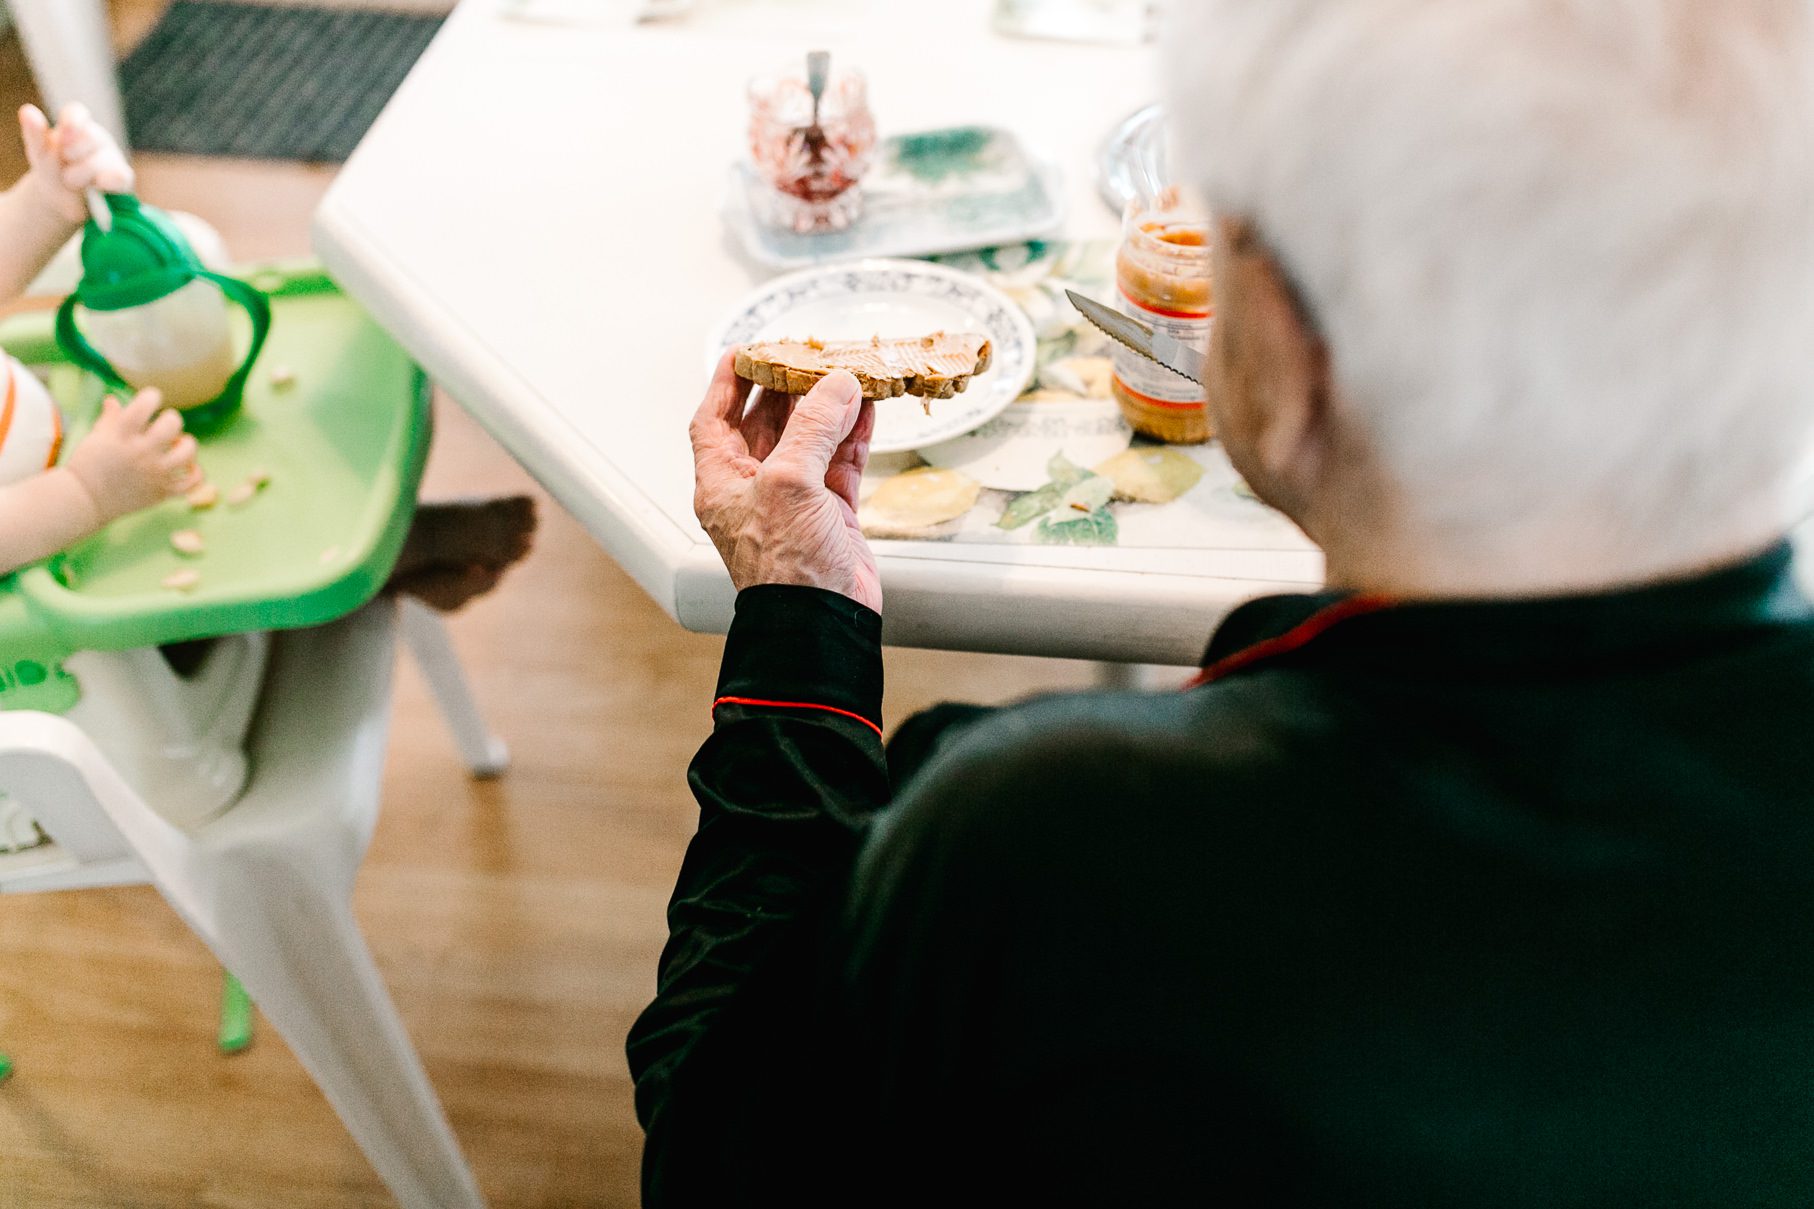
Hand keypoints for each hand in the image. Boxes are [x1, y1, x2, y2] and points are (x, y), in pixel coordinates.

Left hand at [18, 103, 133, 224]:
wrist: (61, 202)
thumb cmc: (51, 171)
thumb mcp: (39, 154)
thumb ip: (35, 134)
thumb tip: (27, 109)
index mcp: (76, 125)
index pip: (77, 113)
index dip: (73, 122)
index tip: (64, 135)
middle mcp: (97, 138)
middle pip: (90, 137)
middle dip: (71, 155)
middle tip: (63, 165)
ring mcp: (112, 156)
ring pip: (100, 160)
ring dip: (81, 176)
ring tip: (73, 182)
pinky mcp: (122, 177)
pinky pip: (120, 177)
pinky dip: (107, 183)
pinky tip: (97, 186)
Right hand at [66, 390, 200, 522]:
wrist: (85, 500)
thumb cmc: (89, 465)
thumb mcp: (96, 437)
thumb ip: (110, 417)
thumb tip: (114, 399)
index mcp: (122, 434)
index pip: (145, 404)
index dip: (151, 396)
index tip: (149, 400)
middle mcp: (141, 452)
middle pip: (172, 424)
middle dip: (171, 419)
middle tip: (164, 425)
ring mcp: (154, 473)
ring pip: (188, 452)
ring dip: (187, 444)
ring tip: (177, 445)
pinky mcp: (162, 492)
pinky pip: (192, 482)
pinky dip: (196, 472)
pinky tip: (188, 466)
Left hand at [689, 351, 880, 612]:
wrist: (822, 619)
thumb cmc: (785, 567)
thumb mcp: (788, 482)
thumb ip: (812, 427)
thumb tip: (834, 386)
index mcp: (723, 482)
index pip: (714, 420)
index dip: (726, 383)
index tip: (744, 351)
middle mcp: (755, 489)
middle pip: (765, 424)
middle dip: (786, 388)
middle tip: (805, 356)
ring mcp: (795, 501)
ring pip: (810, 440)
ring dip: (827, 408)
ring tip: (845, 375)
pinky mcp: (831, 514)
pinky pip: (841, 462)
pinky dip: (854, 435)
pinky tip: (866, 410)